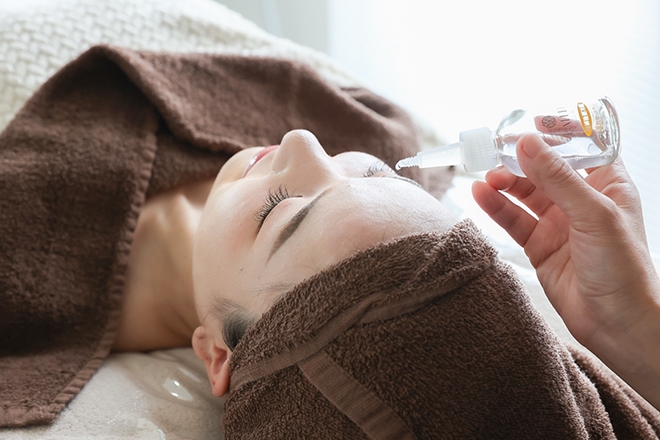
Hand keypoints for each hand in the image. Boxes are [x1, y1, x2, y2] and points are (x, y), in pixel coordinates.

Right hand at [472, 134, 659, 407]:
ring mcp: (559, 223)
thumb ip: (558, 178)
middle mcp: (582, 201)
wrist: (617, 324)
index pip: (583, 146)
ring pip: (525, 193)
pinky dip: (496, 207)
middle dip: (521, 158)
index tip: (532, 120)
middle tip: (494, 149)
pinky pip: (513, 220)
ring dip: (505, 182)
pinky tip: (481, 195)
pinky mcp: (539, 246)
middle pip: (545, 168)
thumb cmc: (624, 269)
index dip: (559, 130)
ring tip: (486, 177)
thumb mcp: (594, 215)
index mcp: (607, 185)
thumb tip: (527, 143)